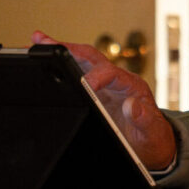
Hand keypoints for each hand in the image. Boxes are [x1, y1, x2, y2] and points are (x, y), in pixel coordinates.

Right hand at [32, 31, 176, 170]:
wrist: (151, 146)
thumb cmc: (152, 138)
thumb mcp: (152, 133)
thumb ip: (145, 120)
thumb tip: (133, 105)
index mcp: (131, 86)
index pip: (112, 73)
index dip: (97, 76)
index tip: (84, 84)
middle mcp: (117, 79)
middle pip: (92, 58)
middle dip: (69, 49)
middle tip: (46, 43)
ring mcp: (104, 84)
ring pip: (81, 61)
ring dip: (60, 51)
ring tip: (36, 42)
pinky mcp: (94, 91)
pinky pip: (76, 74)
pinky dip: (60, 67)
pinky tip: (43, 63)